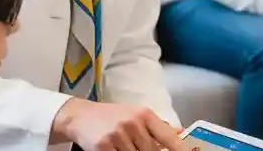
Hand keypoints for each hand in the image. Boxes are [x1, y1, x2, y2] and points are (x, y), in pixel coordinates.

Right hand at [52, 98, 186, 150]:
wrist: (81, 116)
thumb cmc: (112, 116)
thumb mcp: (136, 115)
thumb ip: (158, 126)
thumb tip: (180, 133)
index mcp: (144, 114)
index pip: (168, 137)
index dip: (179, 149)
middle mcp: (132, 123)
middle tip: (138, 147)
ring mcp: (118, 135)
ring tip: (124, 146)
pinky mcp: (104, 146)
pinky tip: (115, 150)